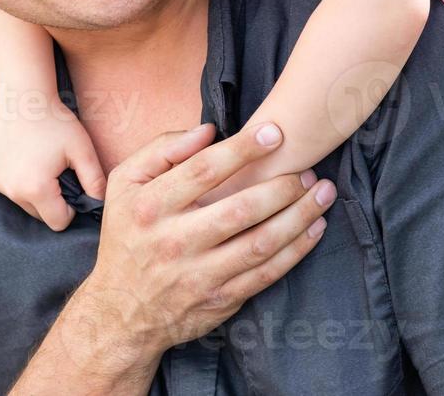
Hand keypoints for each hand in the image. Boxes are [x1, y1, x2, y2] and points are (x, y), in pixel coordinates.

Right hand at [0, 92, 106, 230]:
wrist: (22, 98)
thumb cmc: (56, 122)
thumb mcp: (82, 150)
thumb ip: (95, 181)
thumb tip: (101, 203)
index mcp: (37, 189)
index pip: (58, 222)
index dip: (71, 208)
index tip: (75, 184)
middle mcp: (12, 192)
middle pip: (41, 215)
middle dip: (54, 201)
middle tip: (61, 172)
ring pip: (25, 203)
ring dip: (37, 192)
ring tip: (45, 163)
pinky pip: (11, 189)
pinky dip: (22, 182)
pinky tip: (29, 158)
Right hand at [86, 122, 336, 359]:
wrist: (120, 313)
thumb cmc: (128, 235)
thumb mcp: (124, 184)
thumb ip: (161, 150)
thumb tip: (207, 130)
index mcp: (151, 207)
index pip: (204, 171)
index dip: (243, 149)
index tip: (275, 133)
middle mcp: (175, 241)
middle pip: (240, 209)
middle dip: (283, 186)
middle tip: (308, 170)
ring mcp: (199, 275)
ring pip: (261, 243)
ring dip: (300, 216)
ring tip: (324, 193)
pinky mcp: (220, 299)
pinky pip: (266, 273)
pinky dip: (297, 250)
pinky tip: (315, 228)